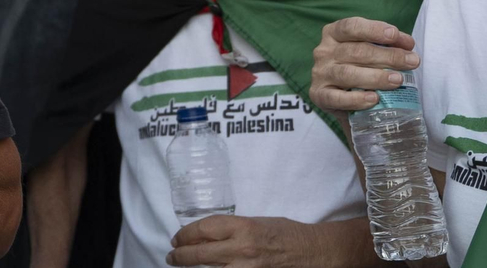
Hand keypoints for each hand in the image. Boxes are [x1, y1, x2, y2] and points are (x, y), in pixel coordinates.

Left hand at [168, 215, 314, 266]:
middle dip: (181, 255)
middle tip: (171, 256)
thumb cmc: (286, 233)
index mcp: (243, 227)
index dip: (185, 234)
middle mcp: (242, 248)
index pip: (203, 229)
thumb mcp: (255, 222)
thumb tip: (207, 236)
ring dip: (193, 267)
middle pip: (200, 254)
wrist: (314, 251)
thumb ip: (232, 229)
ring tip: (181, 264)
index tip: (176, 238)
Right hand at [310, 16, 417, 112]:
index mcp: (333, 34)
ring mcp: (320, 74)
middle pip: (355, 51)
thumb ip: (387, 46)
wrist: (346, 100)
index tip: (394, 35)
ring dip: (376, 77)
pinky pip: (337, 98)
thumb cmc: (361, 69)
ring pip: (347, 73)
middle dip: (387, 55)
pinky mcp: (320, 96)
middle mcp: (324, 52)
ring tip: (398, 80)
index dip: (373, 29)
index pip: (350, 27)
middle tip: (412, 61)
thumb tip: (408, 45)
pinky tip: (374, 99)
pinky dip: (356, 99)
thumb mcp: (371, 52)